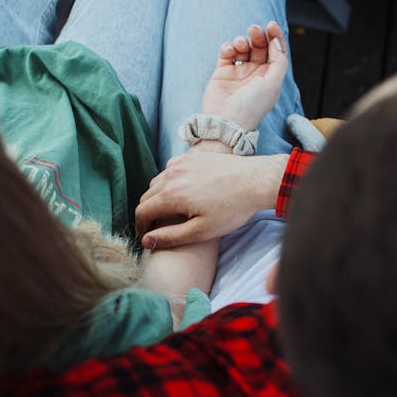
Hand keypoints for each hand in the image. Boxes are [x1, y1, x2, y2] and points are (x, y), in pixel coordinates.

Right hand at [136, 150, 288, 248]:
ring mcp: (181, 162)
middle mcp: (171, 174)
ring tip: (170, 211)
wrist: (256, 180)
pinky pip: (171, 168)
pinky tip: (183, 191)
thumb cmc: (232, 208)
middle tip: (157, 227)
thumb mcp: (201, 231)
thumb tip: (146, 241)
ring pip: (157, 181)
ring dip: (158, 196)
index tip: (148, 236)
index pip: (142, 211)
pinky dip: (170, 180)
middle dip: (148, 212)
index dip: (141, 227)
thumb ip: (170, 237)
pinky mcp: (192, 156)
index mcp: (170, 195)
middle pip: (146, 195)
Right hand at [200, 21, 287, 130]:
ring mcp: (238, 72)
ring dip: (242, 40)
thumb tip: (276, 42)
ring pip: (243, 47)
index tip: (271, 25)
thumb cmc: (251, 107)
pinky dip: (228, 47)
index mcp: (270, 76)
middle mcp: (255, 73)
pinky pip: (226, 53)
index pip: (276, 51)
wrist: (225, 122)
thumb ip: (279, 62)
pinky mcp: (222, 72)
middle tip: (254, 30)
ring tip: (240, 44)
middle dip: (258, 35)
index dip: (275, 37)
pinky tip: (229, 51)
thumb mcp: (273, 85)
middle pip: (259, 46)